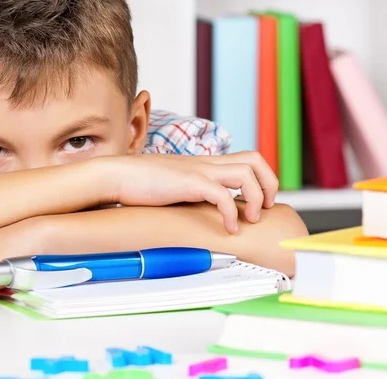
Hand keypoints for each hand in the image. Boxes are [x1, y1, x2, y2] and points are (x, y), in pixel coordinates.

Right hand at [107, 151, 278, 232]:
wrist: (117, 175)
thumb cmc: (140, 182)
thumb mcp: (173, 183)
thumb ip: (190, 189)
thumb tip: (202, 206)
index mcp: (205, 163)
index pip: (247, 159)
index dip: (262, 179)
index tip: (260, 203)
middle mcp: (207, 163)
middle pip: (256, 159)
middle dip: (270, 184)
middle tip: (264, 208)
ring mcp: (199, 170)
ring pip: (247, 172)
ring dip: (256, 198)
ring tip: (249, 219)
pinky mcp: (189, 182)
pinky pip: (223, 194)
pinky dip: (231, 213)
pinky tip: (228, 228)